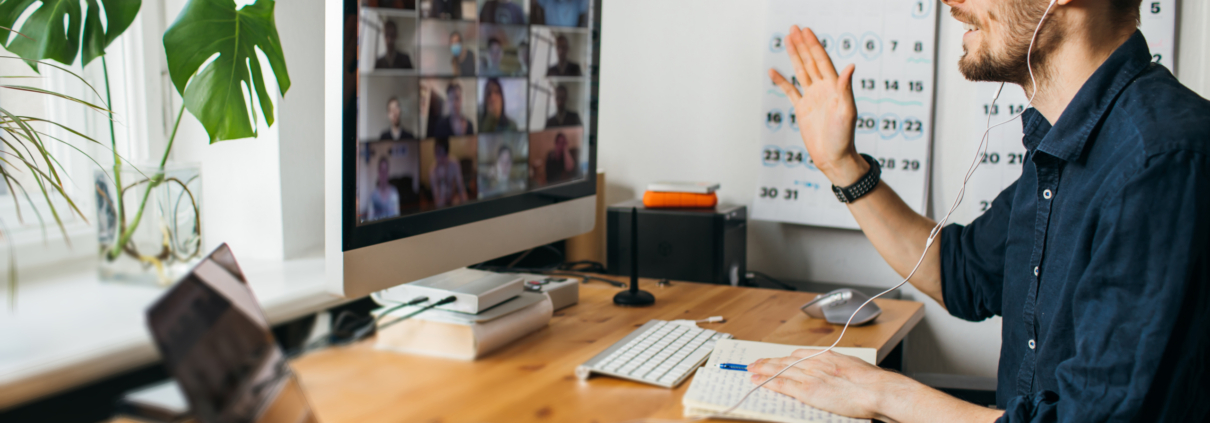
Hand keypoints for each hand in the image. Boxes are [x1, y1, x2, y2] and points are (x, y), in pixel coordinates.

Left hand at [747, 349, 898, 419]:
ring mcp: (810, 375)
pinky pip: (782, 384)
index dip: (784, 357)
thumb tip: (838, 371)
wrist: (876, 390)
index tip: (777, 358)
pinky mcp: (807, 390)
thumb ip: (840, 367)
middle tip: (756, 362)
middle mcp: (815, 362)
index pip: (798, 354)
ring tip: (751, 369)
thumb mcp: (854, 367)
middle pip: (785, 360)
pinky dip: (767, 381)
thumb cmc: (871, 383)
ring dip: (763, 369)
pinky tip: (757, 380)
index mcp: (827, 356)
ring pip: (780, 369)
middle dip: (769, 361)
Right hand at [770, 26, 867, 185]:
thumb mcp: (847, 112)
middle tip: (794, 28)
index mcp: (834, 87)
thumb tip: (850, 66)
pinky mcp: (802, 109)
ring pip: (800, 71)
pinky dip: (781, 81)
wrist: (834, 157)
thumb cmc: (844, 137)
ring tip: (787, 40)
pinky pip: (790, 91)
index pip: (822, 60)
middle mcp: (823, 89)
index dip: (814, 45)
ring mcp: (812, 98)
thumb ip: (846, 88)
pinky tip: (773, 71)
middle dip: (803, 44)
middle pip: (810, 61)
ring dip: (794, 56)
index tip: (806, 31)